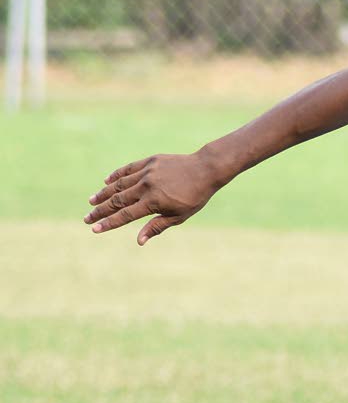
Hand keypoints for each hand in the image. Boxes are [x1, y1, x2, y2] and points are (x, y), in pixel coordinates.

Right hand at [85, 151, 220, 244]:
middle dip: (101, 211)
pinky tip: (106, 182)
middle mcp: (146, 186)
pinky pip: (128, 169)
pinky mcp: (149, 161)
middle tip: (87, 218)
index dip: (109, 223)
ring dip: (104, 194)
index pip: (126, 216)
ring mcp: (147, 172)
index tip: (95, 229)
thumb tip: (138, 241)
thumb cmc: (194, 197)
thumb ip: (156, 226)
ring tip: (91, 202)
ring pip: (119, 184)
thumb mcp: (179, 216)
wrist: (205, 170)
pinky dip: (116, 176)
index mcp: (153, 202)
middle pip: (117, 201)